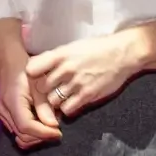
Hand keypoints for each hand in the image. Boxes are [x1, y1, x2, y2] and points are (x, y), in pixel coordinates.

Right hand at [0, 25, 61, 148]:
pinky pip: (19, 132)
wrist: (10, 65)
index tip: (59, 132)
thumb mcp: (39, 85)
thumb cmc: (27, 72)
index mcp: (13, 103)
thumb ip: (45, 106)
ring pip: (20, 137)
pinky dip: (31, 133)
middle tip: (57, 131)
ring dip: (37, 137)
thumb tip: (53, 125)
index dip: (43, 133)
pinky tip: (42, 124)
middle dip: (41, 137)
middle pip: (23, 136)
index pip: (27, 127)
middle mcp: (5, 113)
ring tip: (50, 128)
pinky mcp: (7, 118)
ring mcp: (4, 116)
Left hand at [25, 29, 150, 119]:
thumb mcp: (74, 47)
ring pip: (53, 101)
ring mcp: (76, 83)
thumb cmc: (98, 49)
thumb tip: (40, 68)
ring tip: (63, 97)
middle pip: (41, 88)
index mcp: (61, 54)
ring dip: (55, 101)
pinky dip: (67, 108)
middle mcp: (66, 68)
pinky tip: (73, 102)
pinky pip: (67, 109)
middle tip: (50, 91)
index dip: (32, 76)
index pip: (32, 68)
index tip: (37, 77)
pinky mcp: (87, 95)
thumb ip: (57, 58)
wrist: (123, 54)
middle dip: (44, 91)